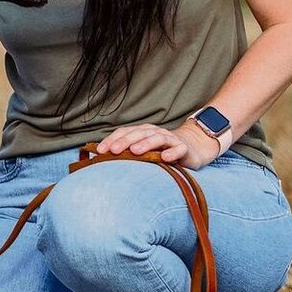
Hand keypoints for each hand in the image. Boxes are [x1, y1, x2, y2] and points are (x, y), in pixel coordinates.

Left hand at [95, 121, 221, 169]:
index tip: (99, 151)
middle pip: (138, 134)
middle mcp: (154, 132)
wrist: (192, 147)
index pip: (124, 132)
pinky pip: (178, 149)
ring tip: (135, 151)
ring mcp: (170, 139)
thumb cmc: (162, 151)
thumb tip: (102, 159)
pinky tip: (165, 158)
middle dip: (125, 142)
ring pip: (157, 138)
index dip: (112, 140)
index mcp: (142, 132)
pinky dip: (172, 152)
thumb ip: (128, 153)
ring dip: (145, 144)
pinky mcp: (184, 148)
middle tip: (113, 151)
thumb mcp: (144, 151)